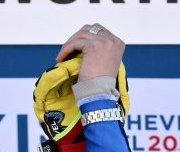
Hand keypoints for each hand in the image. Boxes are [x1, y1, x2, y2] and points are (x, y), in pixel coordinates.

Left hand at [33, 24, 128, 151]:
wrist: (100, 95)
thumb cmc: (100, 87)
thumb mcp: (103, 65)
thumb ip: (98, 53)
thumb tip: (80, 47)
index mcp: (118, 44)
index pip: (98, 31)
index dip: (84, 38)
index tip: (73, 49)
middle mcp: (113, 41)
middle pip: (89, 29)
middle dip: (76, 38)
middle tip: (66, 51)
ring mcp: (105, 42)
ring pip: (80, 35)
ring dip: (69, 44)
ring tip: (62, 56)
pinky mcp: (94, 46)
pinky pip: (75, 43)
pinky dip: (66, 50)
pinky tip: (61, 59)